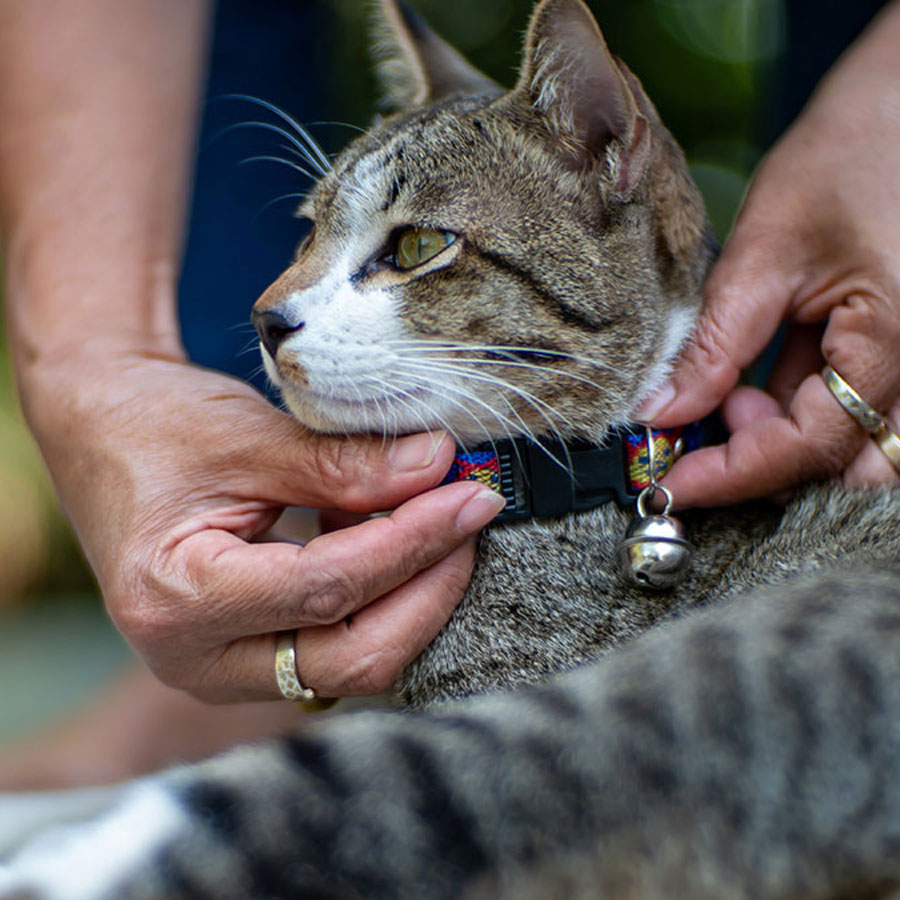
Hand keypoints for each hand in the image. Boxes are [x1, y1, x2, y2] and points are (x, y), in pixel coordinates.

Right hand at [29, 350, 503, 702]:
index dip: (411, 543)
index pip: (326, 590)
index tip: (470, 497)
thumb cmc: (154, 428)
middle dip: (427, 591)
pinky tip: (396, 536)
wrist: (102, 432)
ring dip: (411, 595)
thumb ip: (343, 463)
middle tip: (470, 516)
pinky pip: (337, 645)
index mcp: (175, 600)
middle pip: (348, 659)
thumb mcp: (248, 437)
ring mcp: (224, 666)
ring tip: (438, 516)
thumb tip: (438, 467)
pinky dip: (382, 597)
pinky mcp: (250, 655)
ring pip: (351, 663)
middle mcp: (195, 658)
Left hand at [638, 3, 899, 506]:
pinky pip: (839, 409)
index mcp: (889, 346)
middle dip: (760, 465)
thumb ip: (716, 346)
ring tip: (725, 395)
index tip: (668, 483)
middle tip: (700, 427)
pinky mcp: (881, 349)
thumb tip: (662, 414)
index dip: (733, 476)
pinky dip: (784, 411)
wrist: (899, 107)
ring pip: (840, 445)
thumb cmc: (847, 157)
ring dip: (773, 441)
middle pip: (835, 465)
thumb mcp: (766, 253)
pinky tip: (745, 382)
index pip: (808, 449)